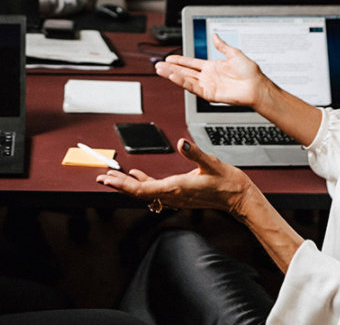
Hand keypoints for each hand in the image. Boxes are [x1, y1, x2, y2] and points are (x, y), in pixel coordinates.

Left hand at [96, 139, 254, 214]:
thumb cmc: (227, 181)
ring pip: (145, 192)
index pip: (143, 189)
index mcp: (177, 187)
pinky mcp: (178, 194)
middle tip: (101, 178)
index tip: (109, 179)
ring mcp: (174, 196)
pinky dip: (142, 183)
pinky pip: (154, 190)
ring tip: (112, 176)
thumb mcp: (212, 163)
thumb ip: (195, 153)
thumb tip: (182, 143)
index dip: (123, 185)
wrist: (237, 197)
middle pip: (139, 192)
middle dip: (119, 185)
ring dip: (127, 184)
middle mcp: (173, 195)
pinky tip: (136, 175)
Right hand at [155, 34, 269, 107]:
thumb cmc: (250, 72)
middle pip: (185, 72)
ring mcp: (208, 85)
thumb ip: (221, 45)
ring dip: (172, 75)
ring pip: (186, 79)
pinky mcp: (209, 94)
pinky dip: (182, 82)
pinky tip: (173, 77)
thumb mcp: (234, 53)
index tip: (168, 59)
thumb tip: (214, 35)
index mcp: (212, 67)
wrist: (257, 86)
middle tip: (158, 65)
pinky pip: (193, 87)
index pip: (191, 63)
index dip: (179, 61)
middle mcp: (208, 77)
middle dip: (171, 68)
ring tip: (160, 70)